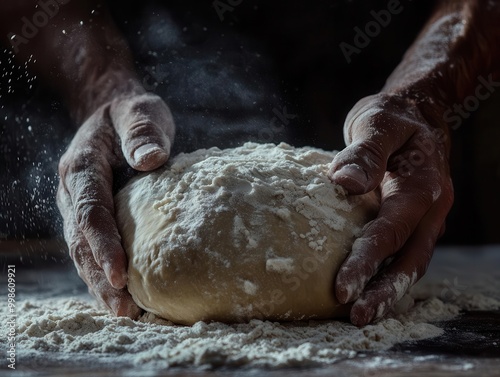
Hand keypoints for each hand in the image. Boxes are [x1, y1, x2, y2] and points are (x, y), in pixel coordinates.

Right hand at [57, 93, 174, 317]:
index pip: (89, 211)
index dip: (103, 244)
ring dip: (101, 285)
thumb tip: (151, 159)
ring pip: (83, 252)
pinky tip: (125, 297)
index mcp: (82, 168)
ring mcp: (78, 207)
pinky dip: (105, 275)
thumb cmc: (130, 115)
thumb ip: (142, 131)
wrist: (111, 115)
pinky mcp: (92, 217)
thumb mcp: (139, 111)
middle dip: (101, 278)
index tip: (120, 275)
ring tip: (127, 314)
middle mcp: (73, 193)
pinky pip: (93, 249)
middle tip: (126, 310)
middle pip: (81, 241)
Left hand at [329, 93, 453, 325]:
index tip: (341, 290)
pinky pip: (405, 252)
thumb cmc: (394, 117)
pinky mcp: (415, 220)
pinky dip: (388, 273)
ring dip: (387, 290)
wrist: (419, 114)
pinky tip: (369, 288)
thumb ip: (366, 151)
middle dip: (381, 291)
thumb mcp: (378, 122)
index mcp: (422, 186)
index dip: (366, 262)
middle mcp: (431, 208)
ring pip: (410, 262)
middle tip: (355, 317)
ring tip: (361, 315)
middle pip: (408, 259)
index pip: (390, 231)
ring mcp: (426, 217)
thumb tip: (344, 182)